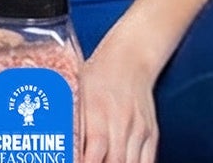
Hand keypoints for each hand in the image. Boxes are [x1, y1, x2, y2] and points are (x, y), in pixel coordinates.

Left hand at [72, 45, 159, 162]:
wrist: (130, 60)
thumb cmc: (98, 76)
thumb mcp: (76, 95)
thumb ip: (71, 126)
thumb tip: (60, 148)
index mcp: (99, 114)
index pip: (93, 155)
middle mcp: (121, 124)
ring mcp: (139, 130)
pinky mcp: (151, 133)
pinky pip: (147, 161)